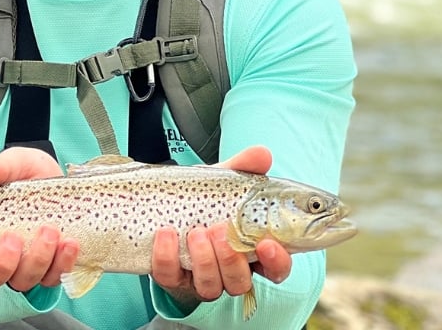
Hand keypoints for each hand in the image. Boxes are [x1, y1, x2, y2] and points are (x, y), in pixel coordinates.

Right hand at [0, 147, 79, 291]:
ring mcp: (22, 266)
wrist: (63, 183)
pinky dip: (61, 264)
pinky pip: (52, 278)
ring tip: (50, 231)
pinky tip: (68, 243)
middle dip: (0, 264)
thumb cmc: (29, 176)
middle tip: (13, 239)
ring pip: (21, 281)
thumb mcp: (16, 163)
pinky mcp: (49, 269)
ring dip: (36, 260)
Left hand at [149, 146, 292, 309]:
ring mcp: (200, 278)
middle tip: (219, 230)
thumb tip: (262, 155)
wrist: (164, 209)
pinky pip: (170, 277)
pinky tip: (166, 234)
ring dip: (204, 260)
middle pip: (240, 281)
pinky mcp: (171, 278)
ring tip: (195, 232)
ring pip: (210, 286)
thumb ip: (243, 169)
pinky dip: (167, 256)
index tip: (268, 244)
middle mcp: (228, 271)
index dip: (277, 261)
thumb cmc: (204, 202)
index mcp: (250, 251)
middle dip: (231, 259)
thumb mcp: (222, 183)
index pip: (276, 268)